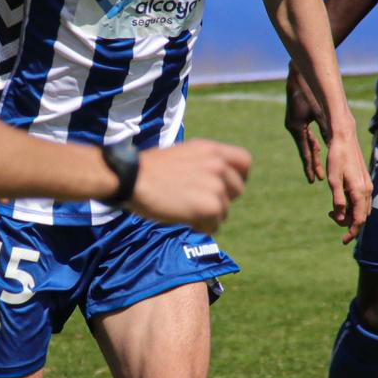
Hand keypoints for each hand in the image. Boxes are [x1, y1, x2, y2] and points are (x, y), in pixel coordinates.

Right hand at [126, 140, 250, 232]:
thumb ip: (205, 163)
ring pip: (224, 212)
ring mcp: (216, 186)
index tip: (223, 185)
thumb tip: (218, 181)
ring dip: (207, 216)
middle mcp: (218, 165)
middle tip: (197, 201)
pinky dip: (200, 227)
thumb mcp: (184, 154)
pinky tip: (183, 219)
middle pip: (237, 190)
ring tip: (184, 209)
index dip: (237, 176)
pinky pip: (214, 226)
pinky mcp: (210, 207)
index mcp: (212, 150)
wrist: (132, 178)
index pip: (245, 162)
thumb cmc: (150, 169)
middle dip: (221, 199)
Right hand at [283, 66, 323, 182]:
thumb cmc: (310, 91)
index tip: (313, 180)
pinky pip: (306, 135)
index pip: (305, 152)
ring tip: (317, 171)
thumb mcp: (320, 112)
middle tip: (316, 180)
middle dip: (313, 164)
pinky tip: (316, 150)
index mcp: (297, 128)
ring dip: (313, 155)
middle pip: (305, 150)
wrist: (297, 75)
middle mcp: (294, 128)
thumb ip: (326, 130)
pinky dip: (312, 143)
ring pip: (306, 144)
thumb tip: (335, 146)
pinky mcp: (297, 119)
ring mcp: (295, 124)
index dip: (310, 166)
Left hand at [326, 126, 371, 242]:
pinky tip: (340, 201)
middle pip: (362, 216)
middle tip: (330, 216)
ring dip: (350, 214)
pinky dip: (352, 206)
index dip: (352, 232)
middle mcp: (367, 190)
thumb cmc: (337, 158)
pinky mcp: (364, 182)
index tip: (343, 241)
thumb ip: (338, 200)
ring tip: (332, 211)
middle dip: (348, 223)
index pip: (359, 219)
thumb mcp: (333, 180)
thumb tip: (341, 218)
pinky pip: (361, 201)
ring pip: (362, 209)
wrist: (344, 139)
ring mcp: (367, 186)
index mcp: (360, 192)